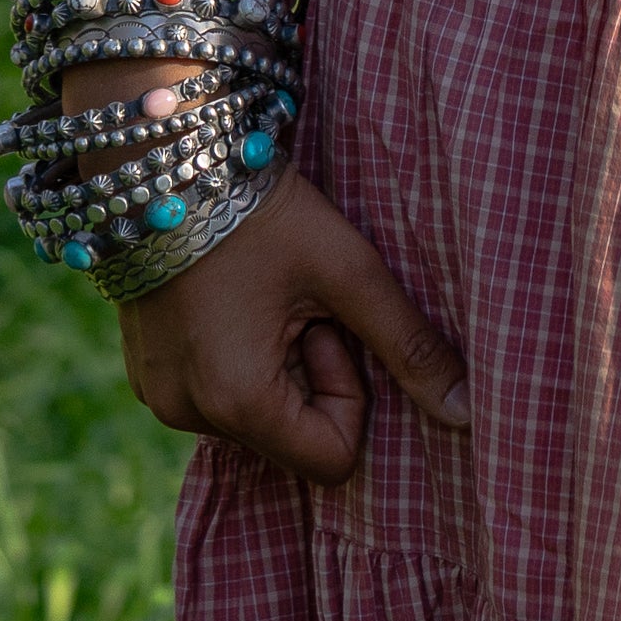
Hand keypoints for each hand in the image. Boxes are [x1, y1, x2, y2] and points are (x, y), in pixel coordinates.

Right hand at [116, 168, 469, 485]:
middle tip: (299, 299)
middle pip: (295, 435)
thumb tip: (469, 414)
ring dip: (282, 360)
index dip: (349, 391)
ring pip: (262, 412)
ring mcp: (162, 399)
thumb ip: (411, 346)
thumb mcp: (349, 271)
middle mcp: (189, 417)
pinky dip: (245, 354)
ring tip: (268, 291)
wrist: (168, 162)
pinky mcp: (150, 376)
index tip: (330, 323)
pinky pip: (222, 393)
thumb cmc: (264, 213)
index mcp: (237, 404)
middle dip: (315, 370)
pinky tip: (240, 295)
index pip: (332, 457)